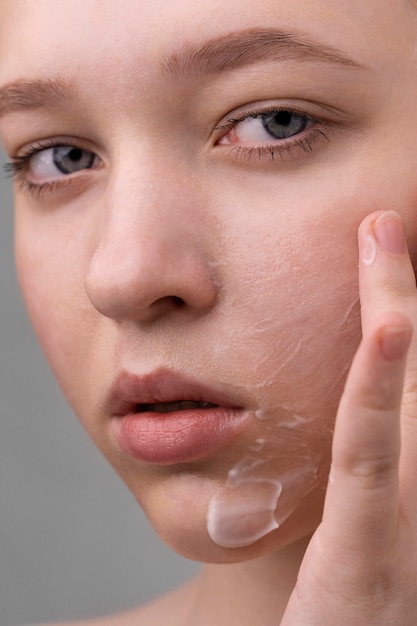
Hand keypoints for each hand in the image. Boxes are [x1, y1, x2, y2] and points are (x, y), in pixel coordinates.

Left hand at [281, 211, 416, 625]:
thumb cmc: (352, 603)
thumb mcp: (362, 524)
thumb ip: (369, 461)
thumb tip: (367, 399)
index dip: (412, 326)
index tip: (396, 277)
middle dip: (412, 292)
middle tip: (389, 222)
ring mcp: (413, 518)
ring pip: (413, 393)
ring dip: (398, 304)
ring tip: (383, 234)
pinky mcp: (370, 545)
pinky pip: (371, 451)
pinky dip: (380, 385)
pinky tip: (390, 325)